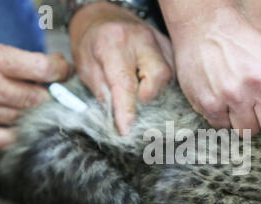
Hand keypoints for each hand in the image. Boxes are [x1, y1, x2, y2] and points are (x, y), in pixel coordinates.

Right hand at [0, 41, 70, 148]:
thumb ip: (13, 61)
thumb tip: (52, 67)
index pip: (46, 68)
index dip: (61, 69)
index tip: (63, 70)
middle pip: (41, 98)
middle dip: (47, 94)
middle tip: (45, 90)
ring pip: (28, 118)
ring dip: (29, 112)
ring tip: (15, 102)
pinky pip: (10, 136)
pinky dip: (12, 129)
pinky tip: (5, 120)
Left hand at [70, 2, 173, 134]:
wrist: (102, 16)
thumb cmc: (91, 42)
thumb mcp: (85, 67)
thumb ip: (103, 92)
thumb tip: (118, 118)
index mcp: (113, 43)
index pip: (125, 83)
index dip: (127, 110)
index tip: (127, 130)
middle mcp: (141, 39)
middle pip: (159, 76)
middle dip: (148, 96)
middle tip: (134, 99)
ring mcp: (158, 40)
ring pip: (170, 76)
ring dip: (157, 90)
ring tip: (141, 89)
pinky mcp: (168, 44)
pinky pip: (174, 70)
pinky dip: (164, 83)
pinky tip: (151, 83)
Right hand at [170, 8, 260, 136]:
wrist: (205, 28)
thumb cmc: (241, 44)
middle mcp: (258, 86)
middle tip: (256, 112)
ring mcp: (233, 97)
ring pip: (247, 132)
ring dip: (242, 122)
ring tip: (236, 105)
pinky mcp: (210, 104)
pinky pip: (222, 127)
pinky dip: (221, 118)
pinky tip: (220, 101)